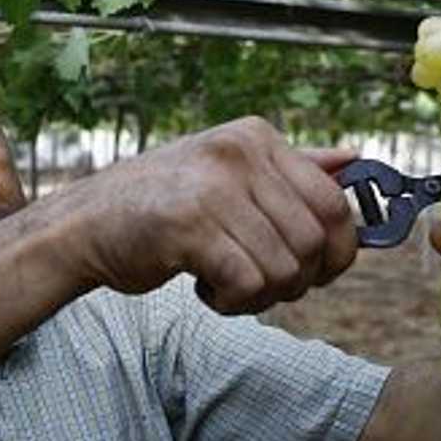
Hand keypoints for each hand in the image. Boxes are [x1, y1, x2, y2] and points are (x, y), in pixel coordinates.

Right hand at [67, 116, 358, 314]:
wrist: (84, 224)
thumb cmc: (163, 206)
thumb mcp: (229, 175)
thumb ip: (291, 171)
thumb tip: (356, 160)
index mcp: (257, 138)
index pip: (334, 202)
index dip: (338, 251)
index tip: (317, 272)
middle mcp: (240, 154)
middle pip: (314, 241)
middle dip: (297, 280)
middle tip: (261, 285)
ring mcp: (214, 188)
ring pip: (284, 268)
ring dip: (261, 296)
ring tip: (226, 285)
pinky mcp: (190, 227)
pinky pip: (249, 283)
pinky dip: (234, 303)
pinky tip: (207, 291)